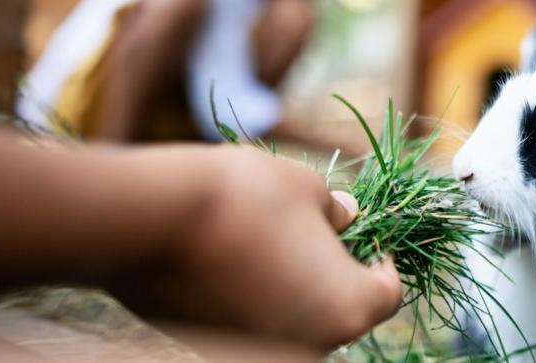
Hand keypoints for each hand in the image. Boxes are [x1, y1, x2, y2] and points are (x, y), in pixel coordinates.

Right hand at [113, 147, 402, 348]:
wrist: (147, 220)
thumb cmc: (244, 197)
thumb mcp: (308, 188)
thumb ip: (336, 213)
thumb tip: (347, 218)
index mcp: (348, 309)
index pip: (388, 293)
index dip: (384, 257)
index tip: (370, 233)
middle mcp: (311, 347)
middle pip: (341, 310)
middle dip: (335, 271)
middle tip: (319, 230)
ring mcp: (259, 354)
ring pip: (296, 320)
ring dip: (294, 285)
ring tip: (271, 239)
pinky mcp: (212, 349)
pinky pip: (253, 325)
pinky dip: (255, 298)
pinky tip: (234, 259)